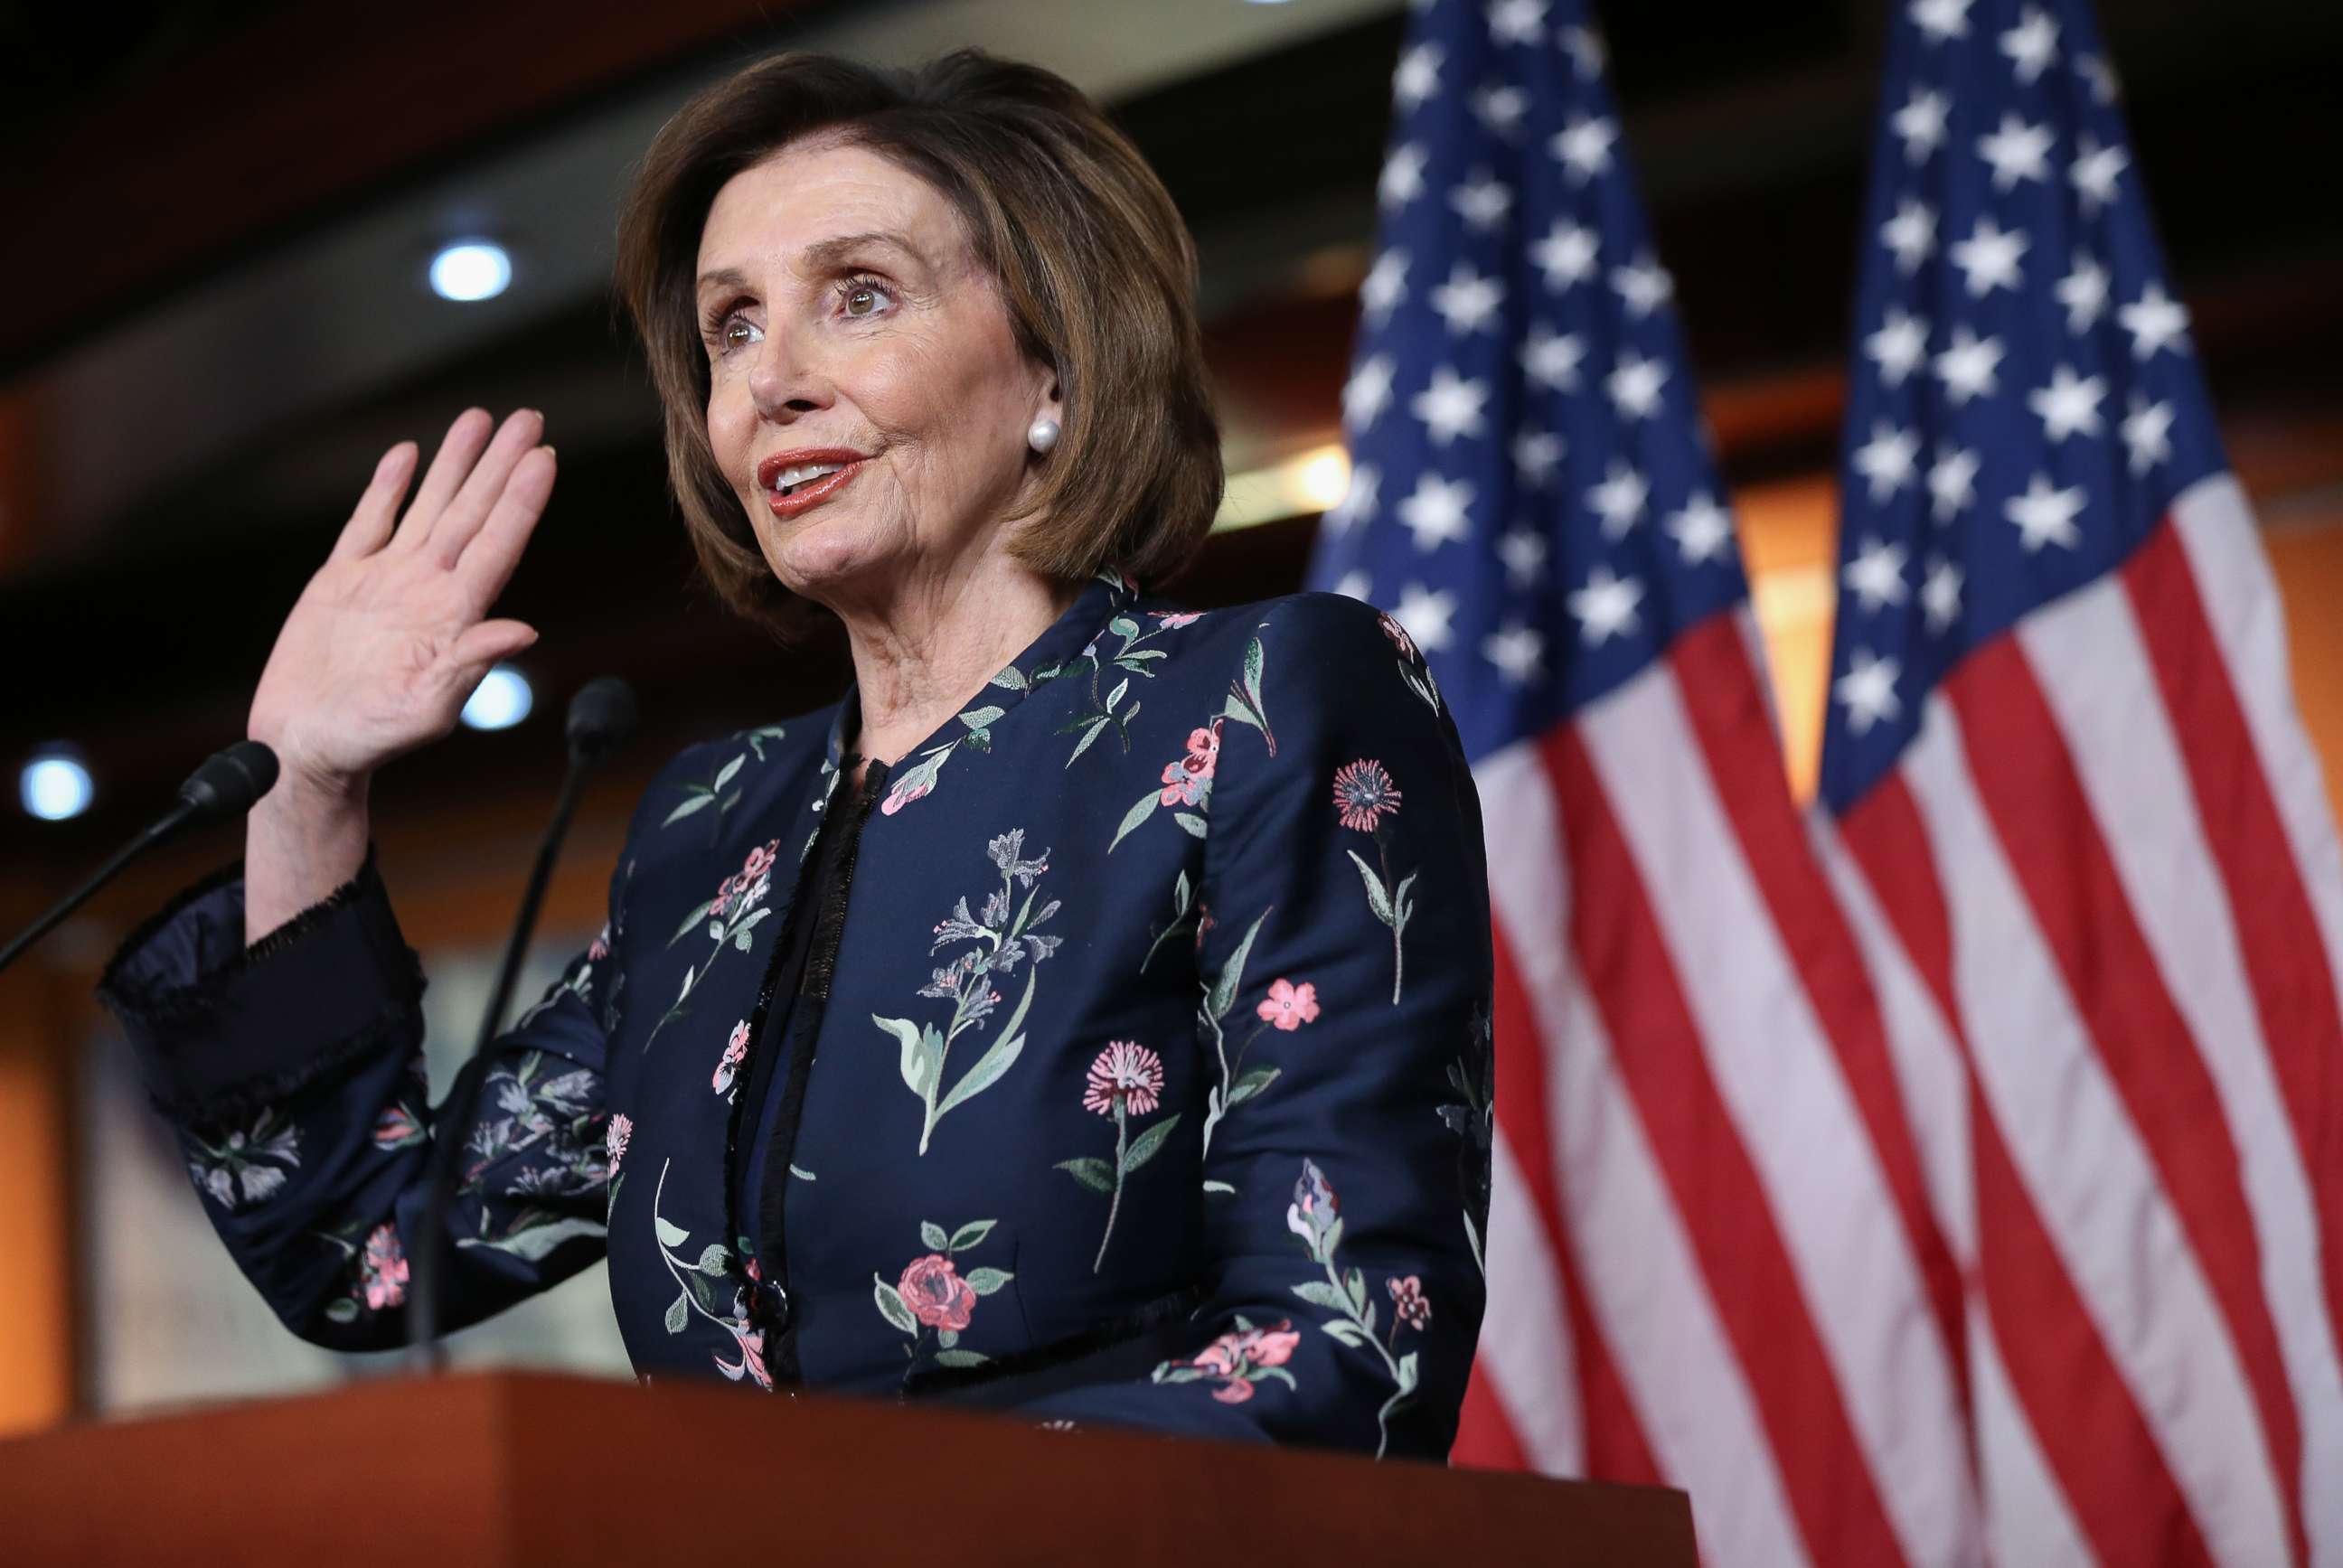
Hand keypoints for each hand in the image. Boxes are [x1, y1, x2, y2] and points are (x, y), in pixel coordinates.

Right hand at [248, 408, 556, 797]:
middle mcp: (427, 589)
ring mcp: (386, 581)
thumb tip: (524, 631)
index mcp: (453, 617)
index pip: (497, 545)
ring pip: (428, 507)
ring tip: (479, 419)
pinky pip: (368, 523)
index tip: (544, 457)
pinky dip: (387, 488)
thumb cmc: (369, 741)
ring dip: (455, 464)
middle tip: (529, 417)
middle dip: (500, 465)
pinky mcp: (341, 581)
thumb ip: (471, 666)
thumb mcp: (426, 710)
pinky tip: (407, 456)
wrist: (307, 749)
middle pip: (472, 513)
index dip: (521, 501)